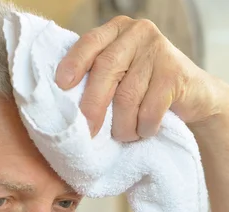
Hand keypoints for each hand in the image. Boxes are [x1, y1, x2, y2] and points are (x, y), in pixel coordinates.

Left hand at [55, 16, 224, 139]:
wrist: (195, 97)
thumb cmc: (146, 91)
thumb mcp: (120, 77)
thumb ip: (97, 78)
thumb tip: (64, 108)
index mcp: (116, 31)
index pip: (90, 43)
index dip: (74, 64)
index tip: (61, 86)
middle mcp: (137, 33)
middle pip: (106, 70)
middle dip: (93, 106)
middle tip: (88, 133)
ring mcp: (158, 50)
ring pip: (127, 97)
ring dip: (123, 126)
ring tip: (126, 135)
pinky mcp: (175, 73)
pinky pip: (149, 110)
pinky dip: (144, 128)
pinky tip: (146, 130)